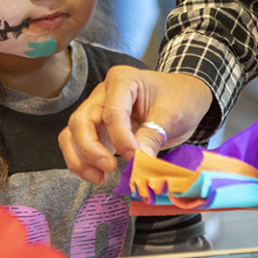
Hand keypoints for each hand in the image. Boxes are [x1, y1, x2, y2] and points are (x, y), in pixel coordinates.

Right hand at [59, 66, 213, 184]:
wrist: (186, 97)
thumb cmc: (180, 99)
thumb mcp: (173, 115)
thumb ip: (152, 137)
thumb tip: (138, 163)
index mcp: (121, 81)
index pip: (111, 112)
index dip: (120, 138)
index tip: (134, 157)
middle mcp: (102, 94)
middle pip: (81, 121)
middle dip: (90, 149)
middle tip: (109, 167)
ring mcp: (96, 111)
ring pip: (72, 134)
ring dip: (80, 158)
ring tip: (99, 177)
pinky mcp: (97, 129)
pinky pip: (78, 145)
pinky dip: (82, 162)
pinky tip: (97, 175)